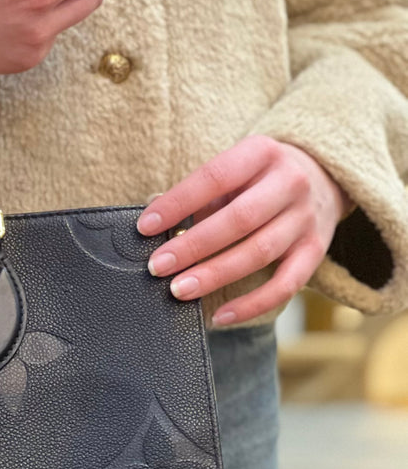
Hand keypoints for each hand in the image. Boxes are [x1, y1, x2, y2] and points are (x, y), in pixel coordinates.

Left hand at [136, 135, 353, 325]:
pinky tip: (221, 315)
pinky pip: (286, 285)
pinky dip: (252, 304)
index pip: (214, 177)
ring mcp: (306, 218)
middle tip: (158, 266)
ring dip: (215, 275)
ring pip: (259, 252)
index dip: (178, 203)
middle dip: (193, 245)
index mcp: (261, 153)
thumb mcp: (234, 169)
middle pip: (239, 219)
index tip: (145, 227)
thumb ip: (199, 193)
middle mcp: (289, 183)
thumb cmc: (259, 176)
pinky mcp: (316, 250)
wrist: (323, 175)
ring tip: (179, 290)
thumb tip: (154, 218)